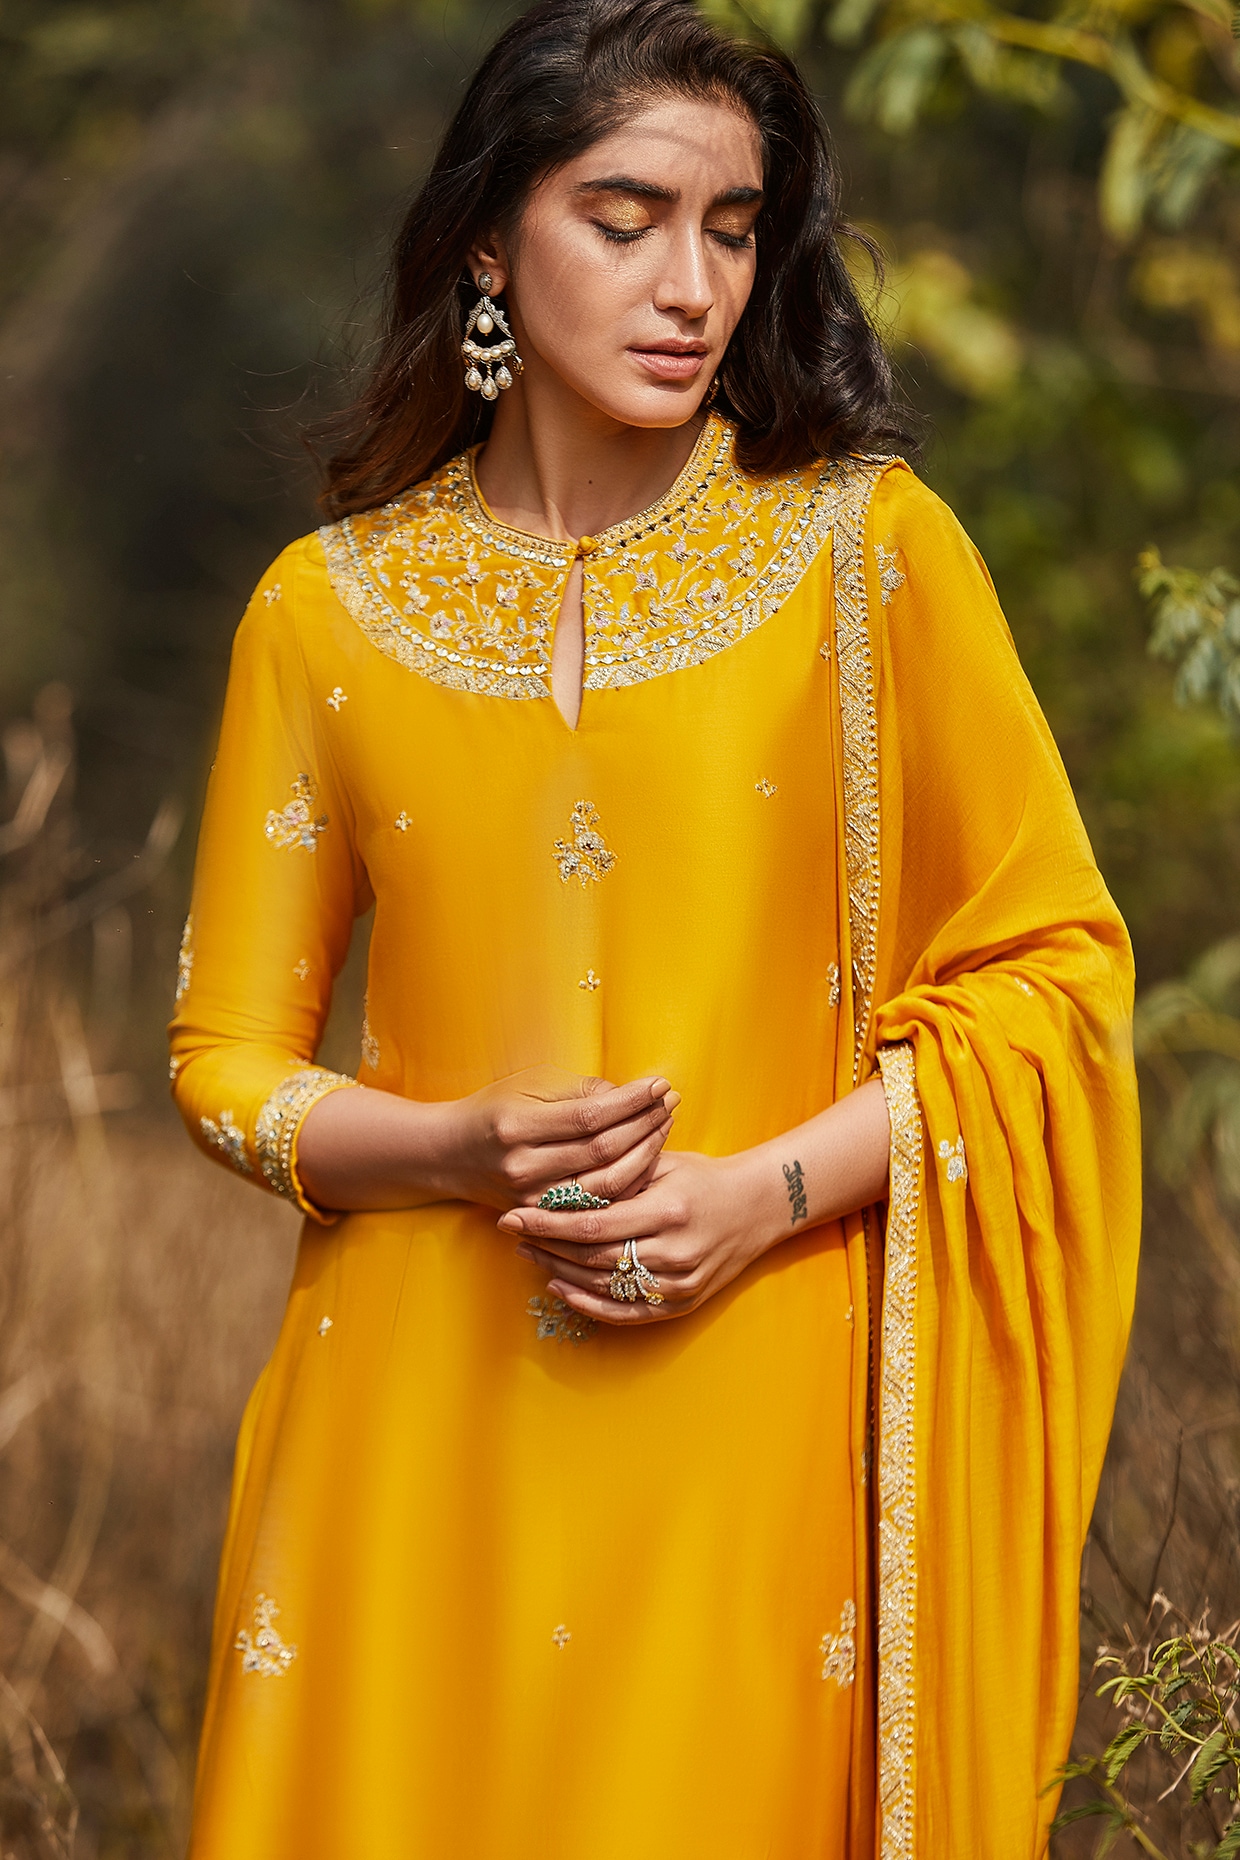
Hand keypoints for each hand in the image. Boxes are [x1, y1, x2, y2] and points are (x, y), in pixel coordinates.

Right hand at [441, 1065, 678, 1211]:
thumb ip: (579, 1091)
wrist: (450, 1154)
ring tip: (665, 1124)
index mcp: (516, 1127)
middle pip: (603, 1151)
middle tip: (670, 1101)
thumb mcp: (528, 1086)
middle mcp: (524, 1167)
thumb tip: (629, 1096)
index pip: (589, 1116)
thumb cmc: (494, 1110)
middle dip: (645, 1123)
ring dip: (645, 1153)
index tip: (659, 1084)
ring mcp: (534, 1200)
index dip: (630, 1101)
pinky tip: (648, 1158)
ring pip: (607, 1184)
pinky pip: (600, 1205)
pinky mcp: (543, 1219)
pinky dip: (629, 1183)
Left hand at [498, 1146, 779, 1324]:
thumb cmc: (704, 1177)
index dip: (548, 1223)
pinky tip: (560, 1286)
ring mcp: (679, 1283)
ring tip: (529, 1253)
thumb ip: (617, 1176)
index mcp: (667, 1210)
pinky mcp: (682, 1303)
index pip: (592, 1225)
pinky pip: (626, 1313)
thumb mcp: (663, 1163)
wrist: (758, 1207)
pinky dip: (589, 1304)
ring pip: (604, 1287)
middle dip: (545, 1245)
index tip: (514, 1214)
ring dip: (559, 1272)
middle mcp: (673, 1251)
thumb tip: (559, 1185)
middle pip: (592, 1258)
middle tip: (511, 1232)